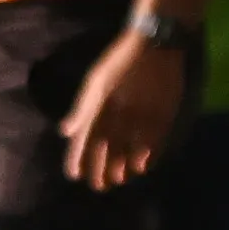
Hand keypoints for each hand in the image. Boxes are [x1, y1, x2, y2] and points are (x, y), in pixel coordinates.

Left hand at [63, 30, 184, 188]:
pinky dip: (147, 158)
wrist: (155, 43)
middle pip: (107, 150)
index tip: (75, 176)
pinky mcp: (163, 115)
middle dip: (101, 171)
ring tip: (119, 180)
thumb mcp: (95, 80)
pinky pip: (153, 143)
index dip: (79, 159)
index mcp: (100, 103)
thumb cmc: (121, 60)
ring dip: (123, 169)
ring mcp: (142, 115)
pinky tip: (142, 167)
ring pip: (130, 150)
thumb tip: (65, 132)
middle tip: (99, 186)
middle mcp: (119, 113)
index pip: (85, 139)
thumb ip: (81, 109)